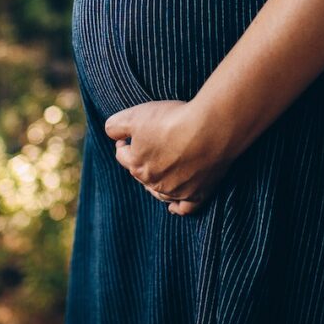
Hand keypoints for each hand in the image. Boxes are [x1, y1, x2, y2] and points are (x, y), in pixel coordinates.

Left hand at [104, 100, 235, 215]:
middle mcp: (154, 183)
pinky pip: (185, 208)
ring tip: (159, 171)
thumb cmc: (173, 120)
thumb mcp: (135, 115)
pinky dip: (178, 207)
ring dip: (155, 183)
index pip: (122, 156)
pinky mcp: (199, 193)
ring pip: (160, 192)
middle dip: (141, 161)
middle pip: (141, 174)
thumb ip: (115, 126)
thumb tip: (112, 133)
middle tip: (150, 146)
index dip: (124, 142)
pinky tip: (173, 207)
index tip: (130, 134)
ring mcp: (177, 191)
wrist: (211, 128)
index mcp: (137, 166)